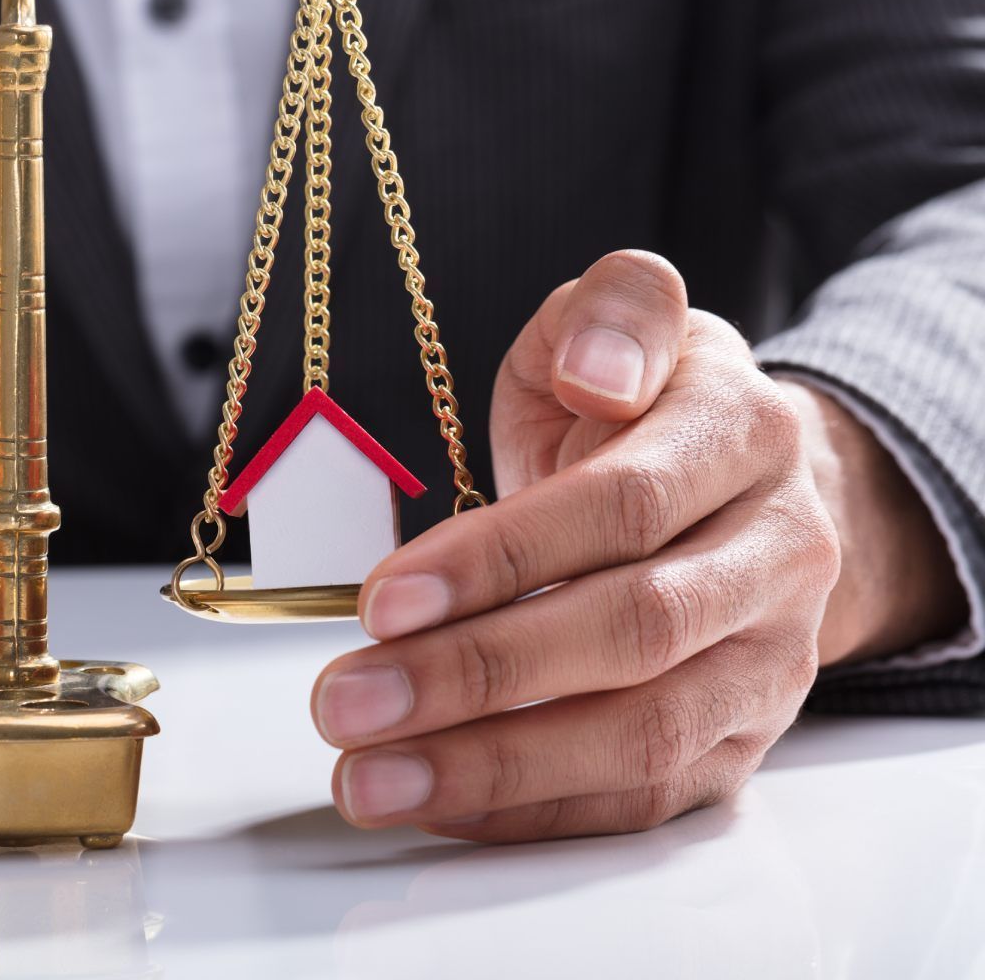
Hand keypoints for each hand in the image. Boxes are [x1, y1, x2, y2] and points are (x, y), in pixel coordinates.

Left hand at [311, 251, 842, 841]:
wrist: (755, 486)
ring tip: (368, 778)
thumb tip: (598, 377)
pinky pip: (643, 798)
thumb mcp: (626, 319)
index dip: (499, 557)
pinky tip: (434, 804)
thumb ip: (614, 314)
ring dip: (494, 767)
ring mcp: (771, 659)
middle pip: (630, 634)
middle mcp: (779, 554)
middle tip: (346, 702)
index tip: (383, 600)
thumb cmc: (648, 403)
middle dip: (476, 676)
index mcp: (743, 437)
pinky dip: (534, 811)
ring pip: (642, 735)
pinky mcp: (743, 741)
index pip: (621, 507)